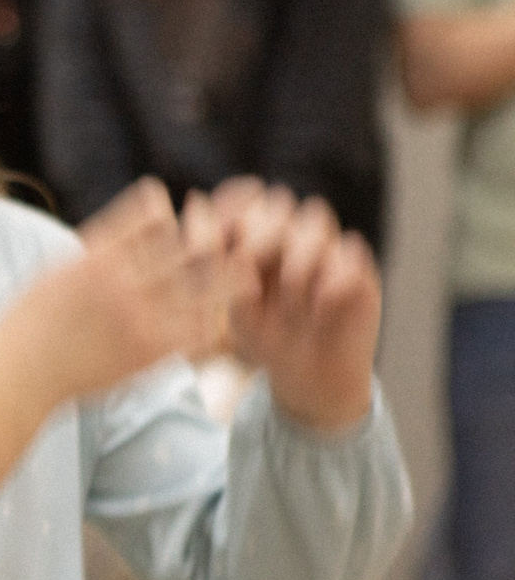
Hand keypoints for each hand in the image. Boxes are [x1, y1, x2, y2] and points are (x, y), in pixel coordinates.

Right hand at [21, 180, 226, 404]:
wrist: (20, 376)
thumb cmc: (33, 320)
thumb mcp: (57, 267)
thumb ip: (104, 239)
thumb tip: (141, 207)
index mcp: (96, 258)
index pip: (152, 217)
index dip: (172, 210)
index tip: (185, 207)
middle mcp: (122, 284)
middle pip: (189, 245)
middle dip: (217, 228)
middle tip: (238, 221)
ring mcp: (139, 320)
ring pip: (204, 287)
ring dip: (228, 272)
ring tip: (244, 268)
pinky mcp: (150, 354)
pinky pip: (199, 330)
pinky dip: (211, 317)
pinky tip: (211, 313)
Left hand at [212, 180, 381, 432]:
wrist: (311, 377)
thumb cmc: (266, 341)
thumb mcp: (239, 312)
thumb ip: (230, 276)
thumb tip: (229, 244)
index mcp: (256, 241)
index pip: (245, 202)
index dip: (232, 208)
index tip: (220, 232)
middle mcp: (291, 237)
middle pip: (278, 203)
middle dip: (262, 230)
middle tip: (251, 261)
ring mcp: (326, 248)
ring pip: (314, 219)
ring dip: (297, 257)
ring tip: (289, 306)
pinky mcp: (358, 268)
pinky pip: (349, 249)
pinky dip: (332, 277)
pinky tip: (318, 310)